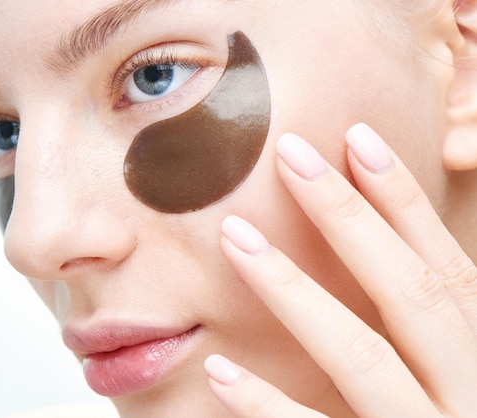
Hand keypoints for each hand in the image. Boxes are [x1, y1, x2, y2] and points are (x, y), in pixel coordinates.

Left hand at [204, 123, 476, 416]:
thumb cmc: (447, 416)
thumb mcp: (456, 373)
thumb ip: (429, 325)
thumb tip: (393, 248)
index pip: (447, 269)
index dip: (406, 202)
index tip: (356, 140)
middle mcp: (468, 394)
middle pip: (411, 293)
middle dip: (350, 218)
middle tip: (290, 154)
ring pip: (362, 356)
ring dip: (294, 291)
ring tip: (233, 236)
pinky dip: (268, 406)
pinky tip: (218, 370)